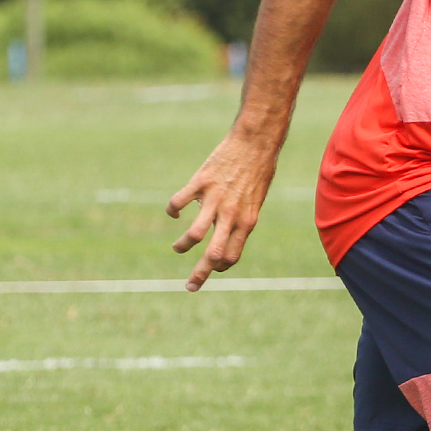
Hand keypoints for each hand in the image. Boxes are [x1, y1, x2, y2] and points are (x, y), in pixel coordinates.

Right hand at [166, 131, 277, 290]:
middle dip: (200, 274)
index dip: (221, 266)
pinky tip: (174, 212)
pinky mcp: (200, 182)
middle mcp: (231, 215)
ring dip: (182, 246)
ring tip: (177, 249)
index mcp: (247, 221)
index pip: (232, 256)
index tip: (212, 268)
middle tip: (190, 287)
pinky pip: (179, 202)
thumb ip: (240, 220)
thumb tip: (226, 238)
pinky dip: (173, 210)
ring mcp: (215, 199)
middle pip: (213, 254)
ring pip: (194, 235)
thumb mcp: (255, 201)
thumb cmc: (258, 172)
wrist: (255, 143)